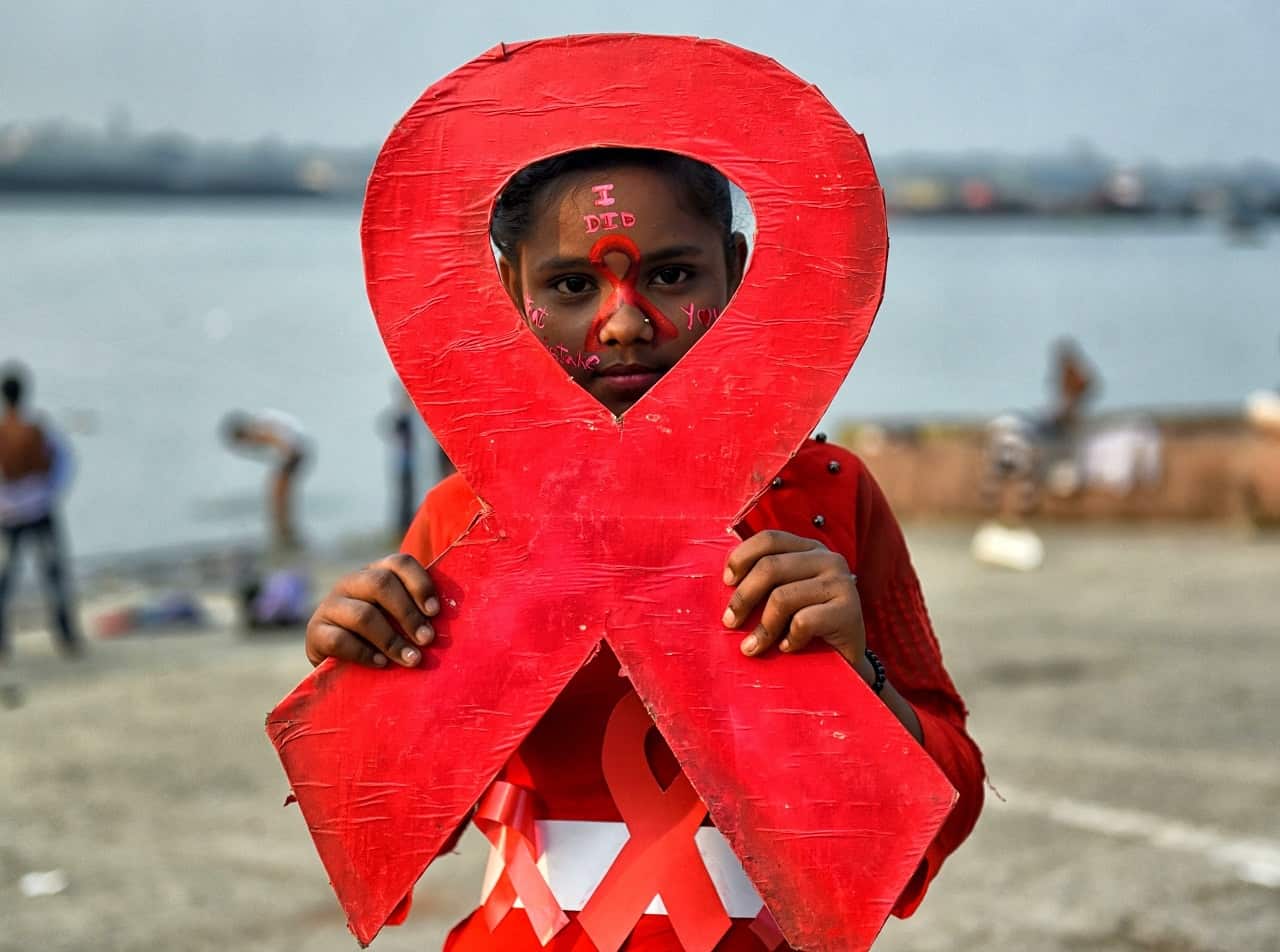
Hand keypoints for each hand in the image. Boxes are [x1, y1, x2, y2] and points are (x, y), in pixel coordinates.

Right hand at [305, 554, 439, 667]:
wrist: (339, 662)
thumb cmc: (381, 637)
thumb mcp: (398, 619)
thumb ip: (417, 612)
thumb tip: (448, 623)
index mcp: (376, 572)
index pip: (400, 562)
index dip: (420, 583)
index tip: (435, 612)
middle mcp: (352, 582)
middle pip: (381, 584)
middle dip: (408, 614)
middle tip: (427, 640)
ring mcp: (330, 605)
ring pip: (363, 615)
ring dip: (392, 640)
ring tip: (411, 659)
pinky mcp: (315, 632)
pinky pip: (340, 640)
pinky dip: (365, 653)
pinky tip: (381, 664)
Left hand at [722, 530, 873, 681]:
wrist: (847, 660)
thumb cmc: (808, 627)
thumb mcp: (786, 595)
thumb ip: (765, 580)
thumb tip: (726, 580)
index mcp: (810, 549)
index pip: (769, 539)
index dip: (741, 557)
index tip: (726, 582)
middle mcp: (828, 559)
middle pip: (770, 567)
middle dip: (743, 597)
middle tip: (730, 622)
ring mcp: (842, 583)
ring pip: (782, 597)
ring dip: (761, 628)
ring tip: (752, 646)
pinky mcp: (850, 610)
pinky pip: (803, 622)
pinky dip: (788, 639)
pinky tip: (787, 647)